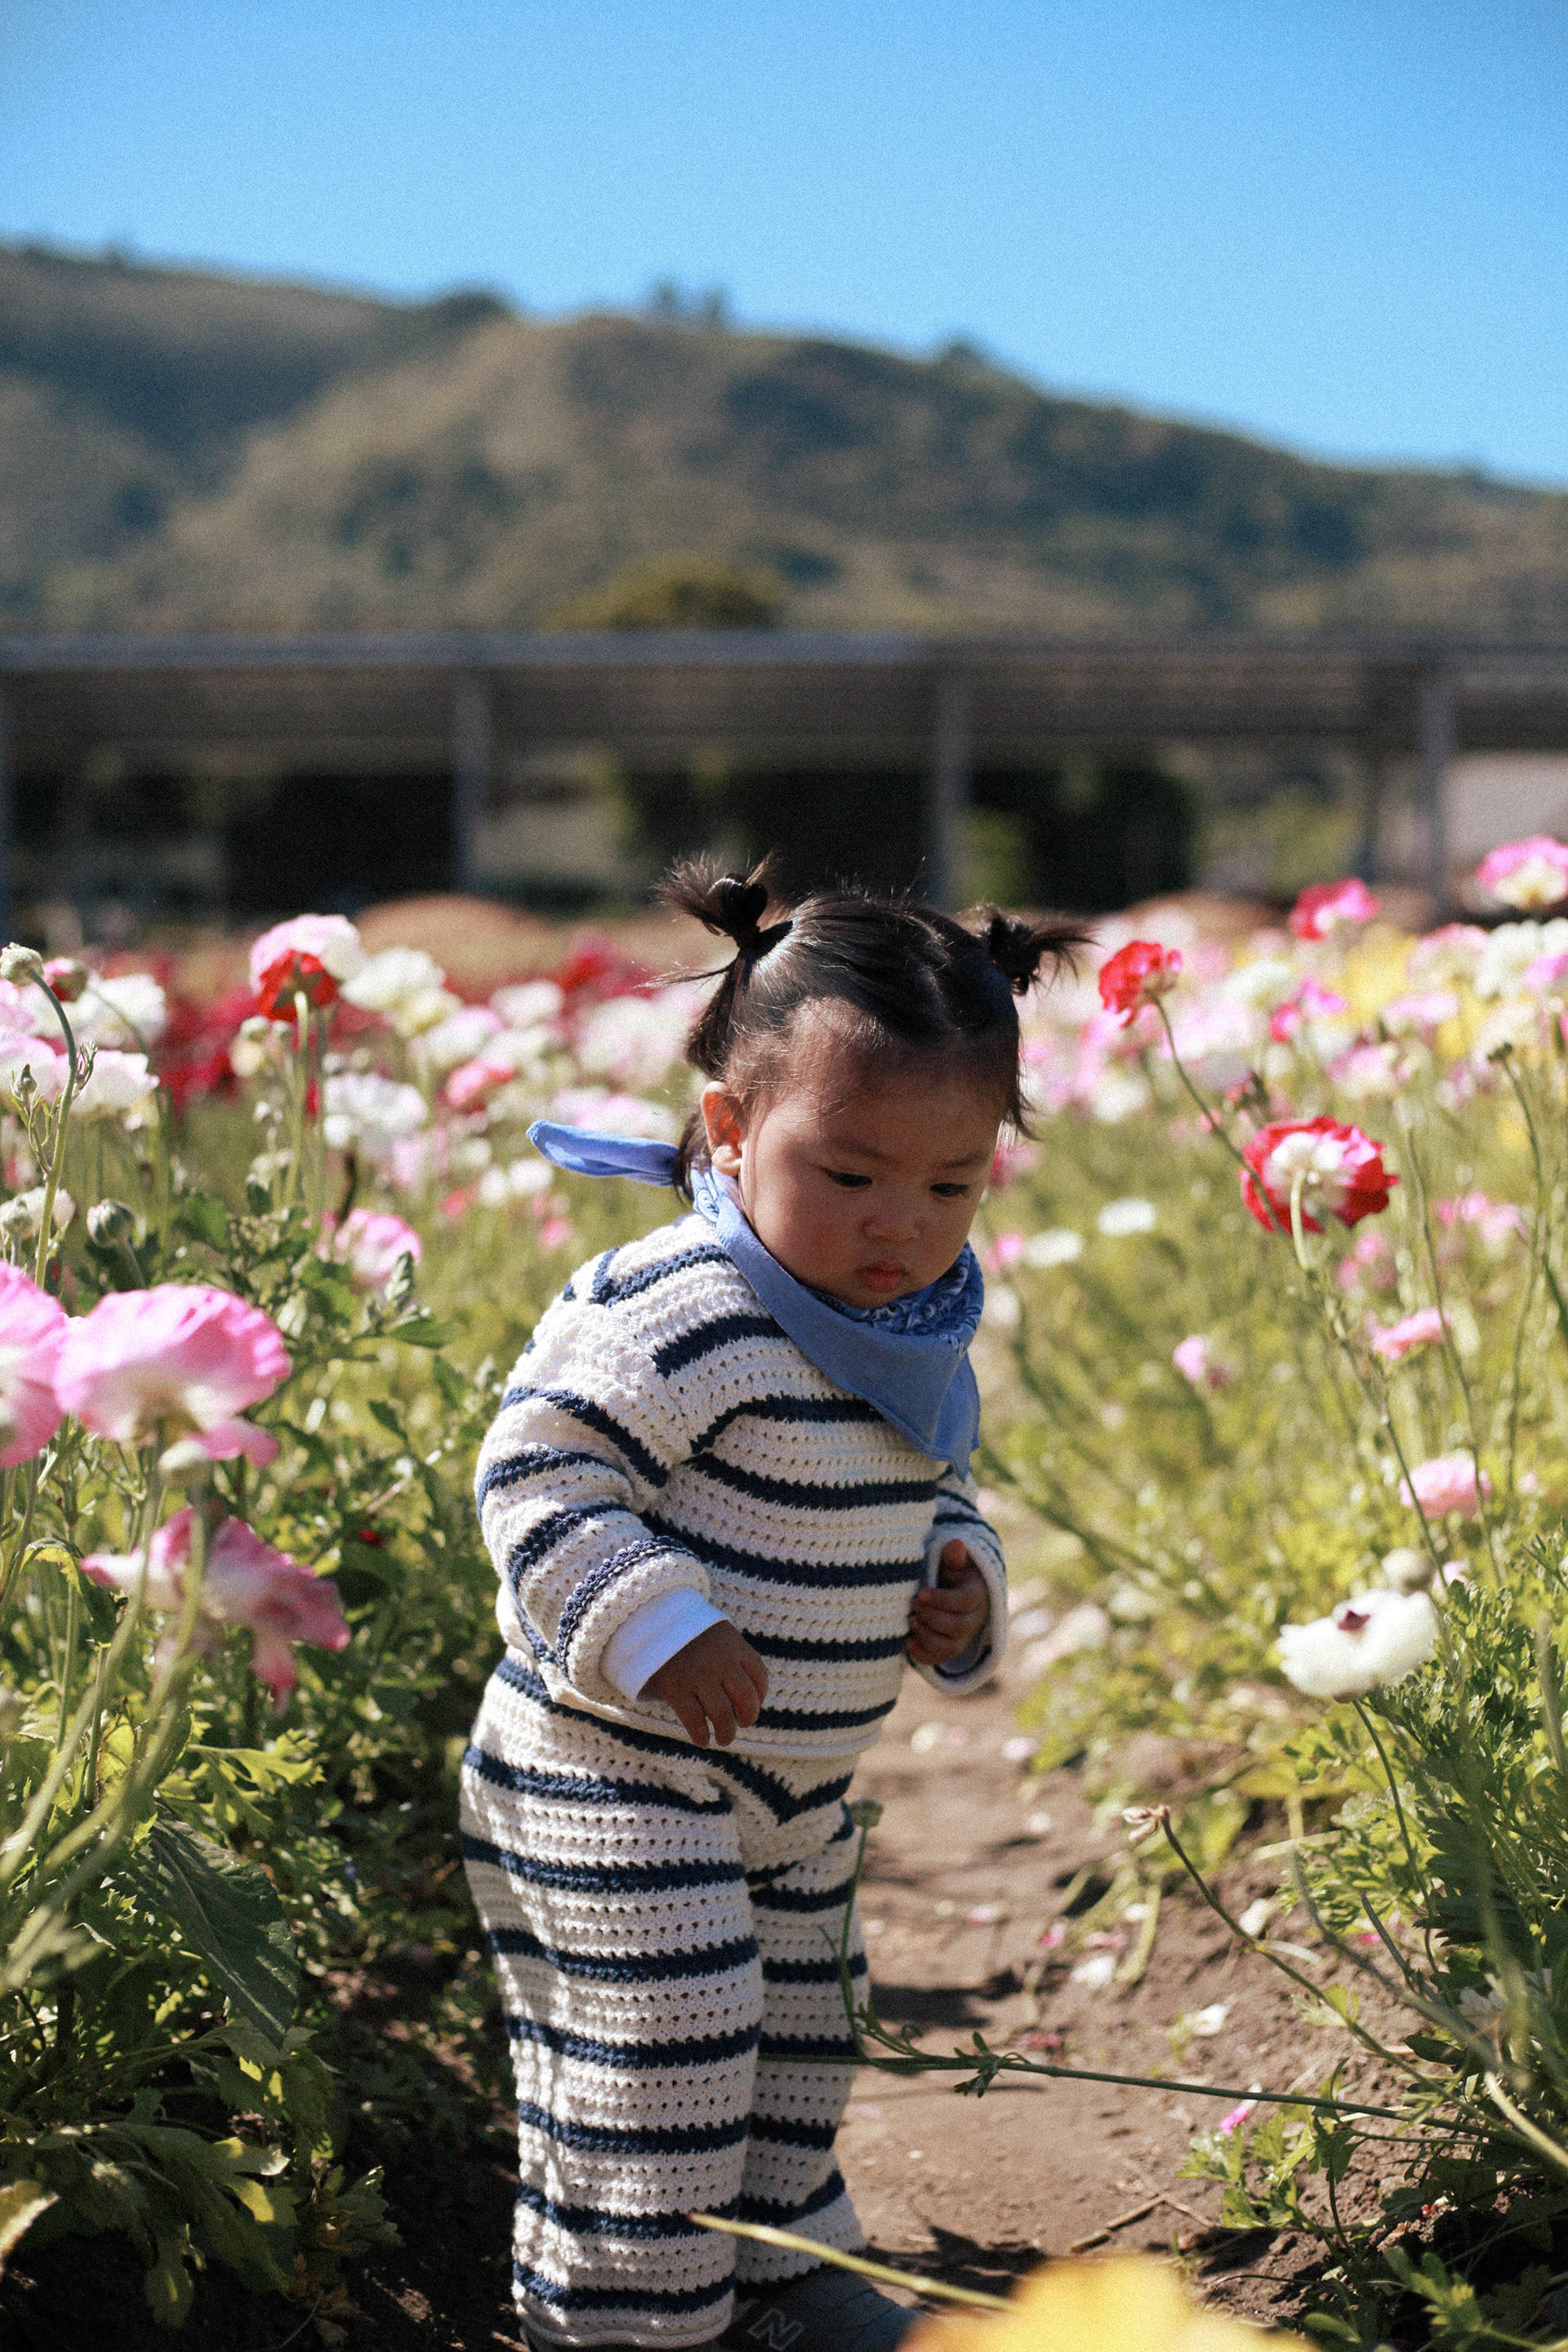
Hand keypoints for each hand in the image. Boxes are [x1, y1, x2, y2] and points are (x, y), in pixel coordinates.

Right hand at [646, 1622, 768, 1746]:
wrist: (649, 1620)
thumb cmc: (685, 1632)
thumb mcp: (713, 1633)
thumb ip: (729, 1655)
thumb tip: (744, 1692)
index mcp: (733, 1643)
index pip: (759, 1674)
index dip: (761, 1695)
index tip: (755, 1704)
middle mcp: (719, 1660)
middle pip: (745, 1697)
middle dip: (749, 1717)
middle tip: (742, 1724)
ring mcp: (697, 1674)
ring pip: (721, 1714)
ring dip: (726, 1733)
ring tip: (724, 1739)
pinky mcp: (675, 1687)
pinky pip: (695, 1720)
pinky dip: (701, 1735)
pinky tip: (703, 1741)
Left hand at [907, 1538, 989, 1666]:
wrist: (955, 1592)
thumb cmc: (953, 1573)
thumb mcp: (955, 1561)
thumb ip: (954, 1555)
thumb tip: (956, 1544)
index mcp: (977, 1595)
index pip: (965, 1602)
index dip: (943, 1600)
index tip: (921, 1594)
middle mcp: (974, 1620)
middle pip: (958, 1627)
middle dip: (933, 1618)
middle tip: (913, 1605)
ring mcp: (963, 1638)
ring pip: (950, 1647)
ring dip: (928, 1636)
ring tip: (911, 1621)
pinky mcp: (950, 1649)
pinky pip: (939, 1659)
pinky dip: (923, 1654)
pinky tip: (908, 1641)